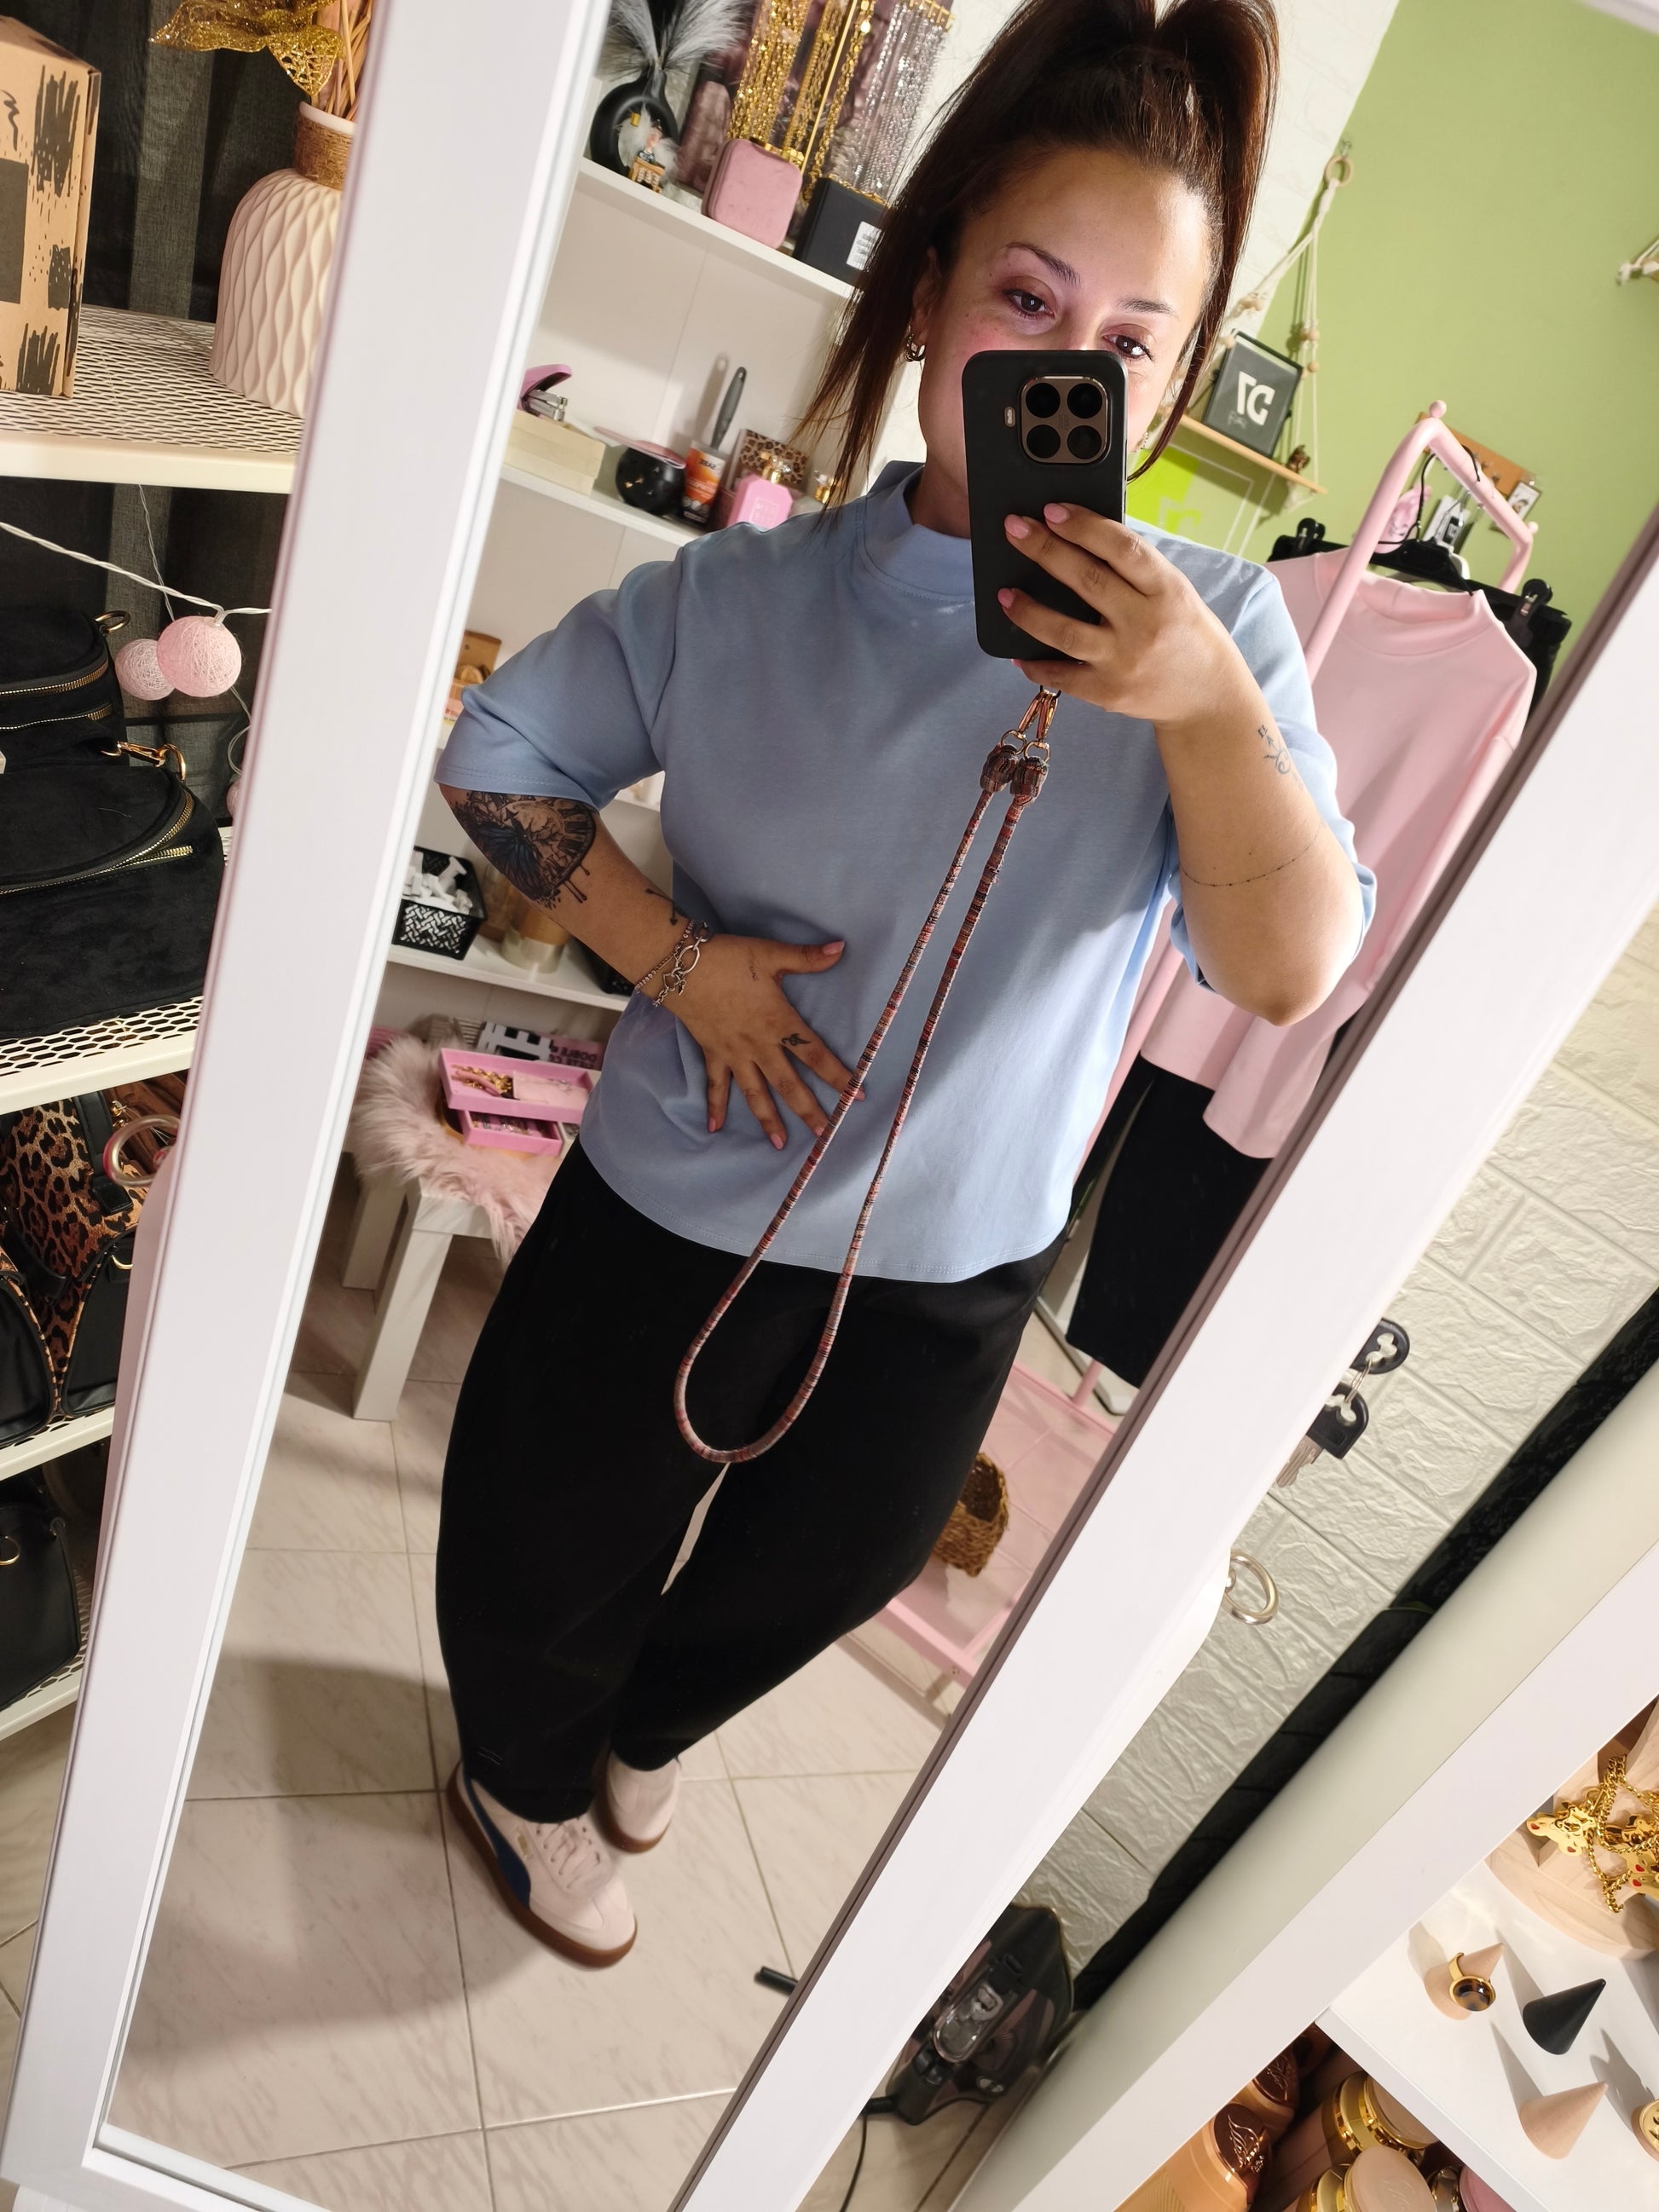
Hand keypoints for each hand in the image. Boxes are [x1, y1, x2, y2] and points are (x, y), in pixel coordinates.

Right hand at [673, 934, 856, 1147]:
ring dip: (767, 1119)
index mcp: (779, 1023)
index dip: (839, 1076)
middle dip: (808, 1110)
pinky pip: (715, 1084)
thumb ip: (807, 958)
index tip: (858, 1096)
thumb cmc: (728, 959)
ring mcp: (734, 1053)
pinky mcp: (713, 1053)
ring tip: (779, 1144)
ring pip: (755, 1092)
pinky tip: (714, 1128)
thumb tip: (841, 948)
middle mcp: (759, 1046)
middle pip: (788, 1084)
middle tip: (824, 1135)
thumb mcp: (771, 954)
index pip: (815, 1055)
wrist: (681, 967)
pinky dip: (715, 1106)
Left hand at [999, 505, 1249, 731]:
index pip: (1123, 549)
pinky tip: (1016, 649)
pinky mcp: (1108, 693)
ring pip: (1064, 632)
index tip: (1052, 509)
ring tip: (1003, 594)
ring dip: (1027, 611)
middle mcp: (1145, 624)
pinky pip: (1061, 676)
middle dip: (1045, 550)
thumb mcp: (1173, 592)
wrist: (1207, 696)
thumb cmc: (1184, 631)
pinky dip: (1035, 663)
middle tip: (1014, 528)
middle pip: (1087, 581)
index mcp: (1167, 590)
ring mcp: (1124, 661)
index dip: (1084, 526)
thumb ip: (1133, 571)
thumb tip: (1075, 539)